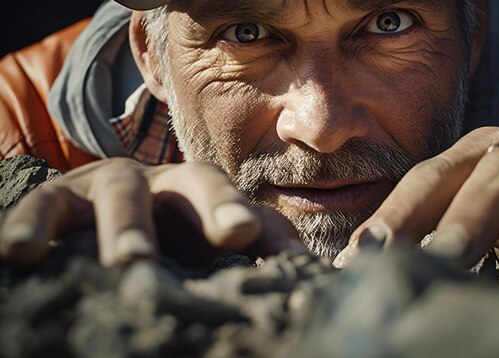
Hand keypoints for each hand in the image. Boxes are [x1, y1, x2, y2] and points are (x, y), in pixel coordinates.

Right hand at [0, 158, 304, 265]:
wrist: (117, 209)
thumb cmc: (178, 226)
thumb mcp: (218, 231)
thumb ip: (265, 242)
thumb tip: (311, 271)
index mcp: (197, 188)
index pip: (220, 190)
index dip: (231, 208)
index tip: (241, 234)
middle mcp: (157, 180)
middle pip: (176, 184)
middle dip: (198, 210)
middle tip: (193, 247)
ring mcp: (107, 186)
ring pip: (117, 195)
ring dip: (121, 226)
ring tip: (127, 261)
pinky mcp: (60, 200)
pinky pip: (42, 207)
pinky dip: (29, 226)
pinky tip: (18, 253)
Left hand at [338, 119, 498, 271]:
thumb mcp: (491, 238)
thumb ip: (453, 249)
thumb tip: (406, 284)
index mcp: (459, 167)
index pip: (414, 190)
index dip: (386, 221)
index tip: (354, 260)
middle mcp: (490, 148)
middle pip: (441, 177)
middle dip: (411, 218)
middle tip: (386, 258)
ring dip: (474, 216)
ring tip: (452, 256)